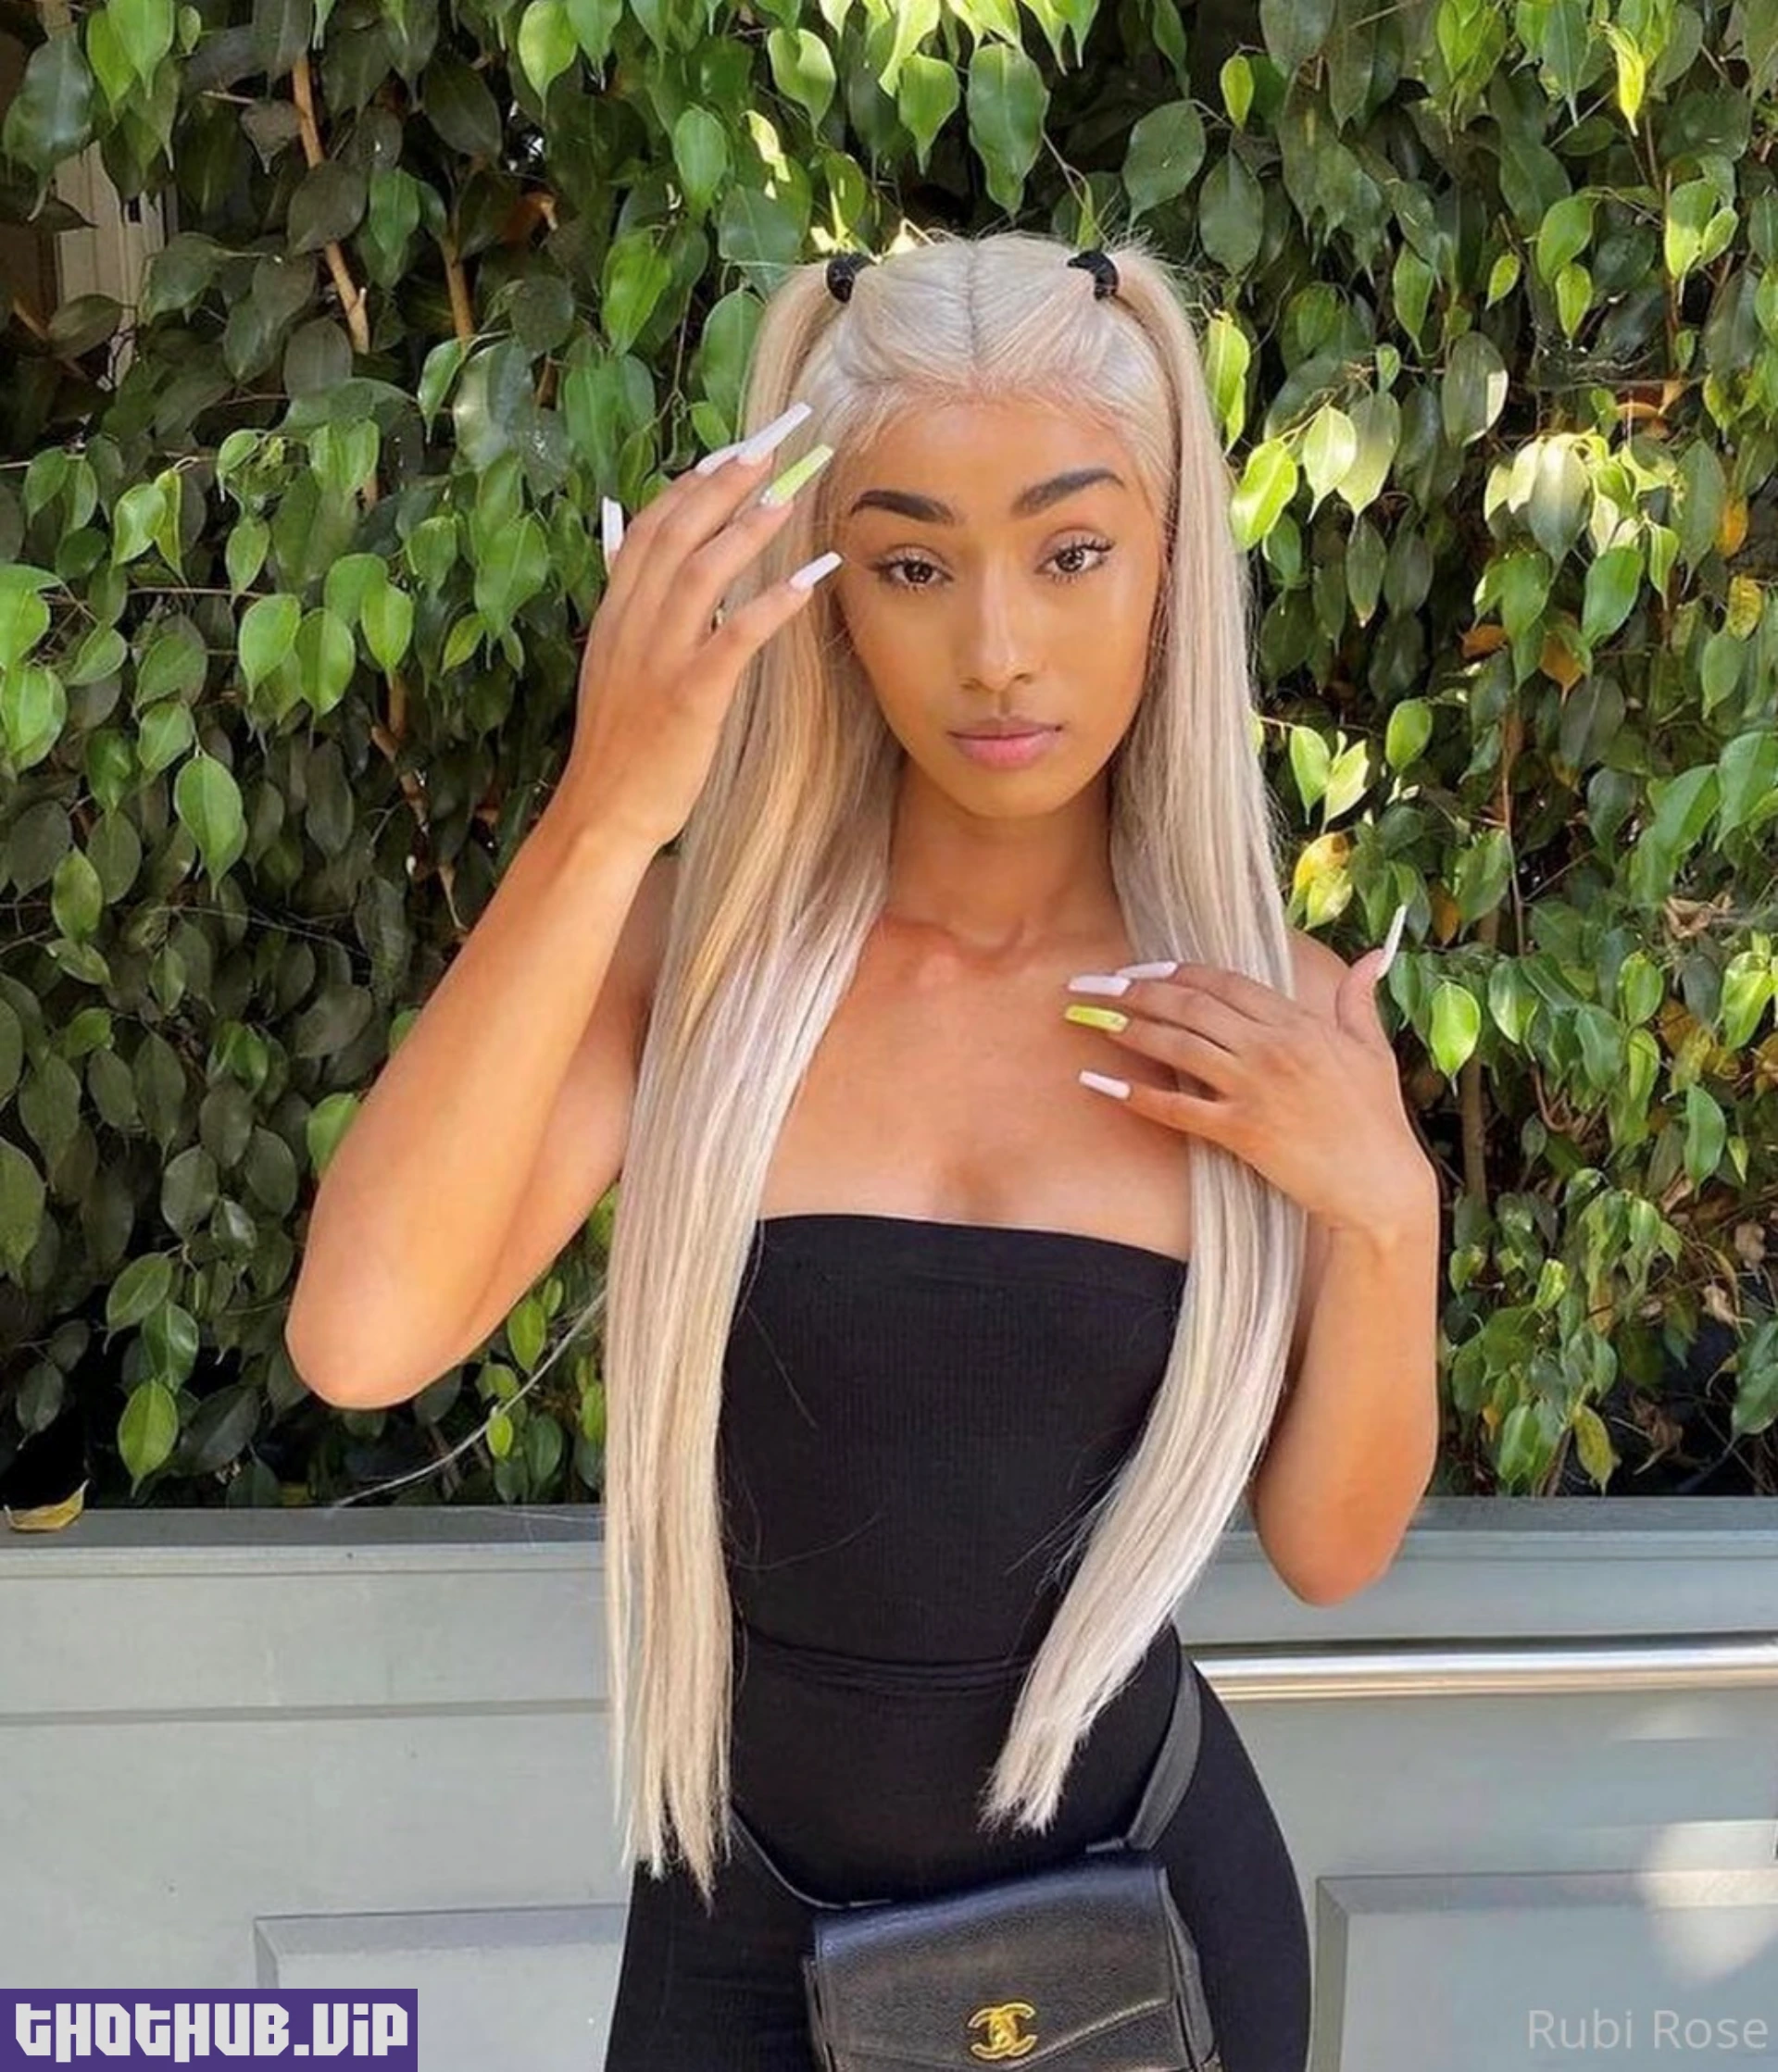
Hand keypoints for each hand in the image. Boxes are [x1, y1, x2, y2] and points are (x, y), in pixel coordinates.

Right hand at [561, 401, 842, 849]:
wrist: (600, 813)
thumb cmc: (617, 749)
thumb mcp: (613, 670)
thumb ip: (629, 618)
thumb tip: (642, 566)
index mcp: (614, 617)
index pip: (649, 530)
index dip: (689, 486)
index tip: (727, 453)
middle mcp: (631, 626)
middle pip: (676, 534)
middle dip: (723, 484)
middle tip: (769, 446)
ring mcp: (657, 659)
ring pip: (701, 573)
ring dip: (747, 530)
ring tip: (789, 496)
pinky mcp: (689, 698)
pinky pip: (732, 639)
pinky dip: (770, 604)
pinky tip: (806, 579)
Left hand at [1064, 938, 1433, 1239]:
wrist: (1379, 1184)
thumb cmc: (1377, 1118)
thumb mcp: (1373, 1050)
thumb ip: (1359, 1000)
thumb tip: (1373, 956)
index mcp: (1298, 1022)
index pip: (1223, 982)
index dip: (1175, 972)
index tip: (1138, 969)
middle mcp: (1271, 1047)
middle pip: (1190, 1005)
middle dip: (1133, 990)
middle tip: (1091, 984)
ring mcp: (1254, 1088)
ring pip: (1177, 1046)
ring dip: (1126, 1028)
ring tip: (1086, 1017)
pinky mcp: (1241, 1131)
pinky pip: (1176, 1108)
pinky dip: (1135, 1094)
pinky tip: (1098, 1083)